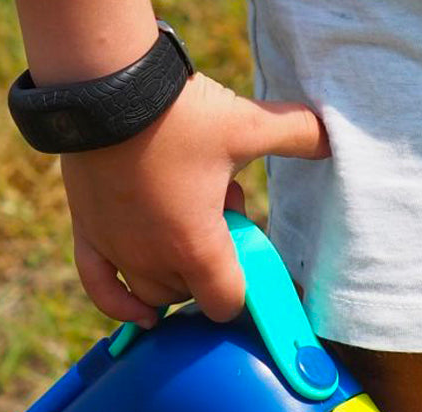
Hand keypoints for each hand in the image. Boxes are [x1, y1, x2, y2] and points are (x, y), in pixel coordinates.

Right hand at [60, 73, 329, 326]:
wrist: (105, 86)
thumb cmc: (177, 114)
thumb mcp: (245, 124)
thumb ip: (294, 135)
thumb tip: (332, 136)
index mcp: (197, 248)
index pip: (226, 303)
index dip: (242, 291)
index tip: (247, 261)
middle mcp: (154, 260)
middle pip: (189, 295)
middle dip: (208, 268)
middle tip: (216, 216)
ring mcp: (118, 251)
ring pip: (151, 293)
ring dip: (174, 276)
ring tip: (184, 225)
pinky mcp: (89, 235)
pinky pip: (101, 289)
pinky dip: (121, 305)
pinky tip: (142, 315)